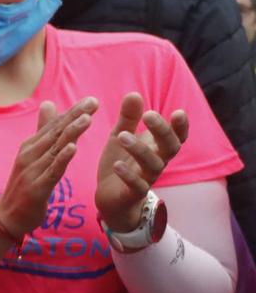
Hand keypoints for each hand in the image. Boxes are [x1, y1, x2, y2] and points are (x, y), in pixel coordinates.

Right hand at [0, 98, 97, 237]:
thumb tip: (48, 104)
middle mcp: (30, 154)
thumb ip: (42, 131)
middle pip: (55, 132)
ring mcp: (32, 170)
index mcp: (30, 146)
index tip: (91, 100)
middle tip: (94, 102)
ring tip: (87, 118)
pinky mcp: (36, 187)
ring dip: (71, 133)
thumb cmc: (24, 184)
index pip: (54, 125)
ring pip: (55, 148)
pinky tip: (72, 148)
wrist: (7, 215)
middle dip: (75, 116)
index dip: (72, 112)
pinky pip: (52, 171)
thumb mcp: (32, 155)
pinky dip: (62, 158)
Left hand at [95, 92, 187, 229]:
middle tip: (149, 114)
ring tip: (123, 136)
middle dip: (163, 131)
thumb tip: (134, 94)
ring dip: (140, 150)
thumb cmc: (121, 163)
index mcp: (157, 147)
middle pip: (170, 147)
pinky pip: (136, 186)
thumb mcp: (121, 136)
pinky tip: (117, 165)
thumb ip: (128, 118)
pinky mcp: (132, 194)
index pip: (177, 136)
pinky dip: (128, 176)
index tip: (179, 112)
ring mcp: (146, 179)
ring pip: (153, 165)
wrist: (110, 198)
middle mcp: (157, 162)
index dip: (181, 126)